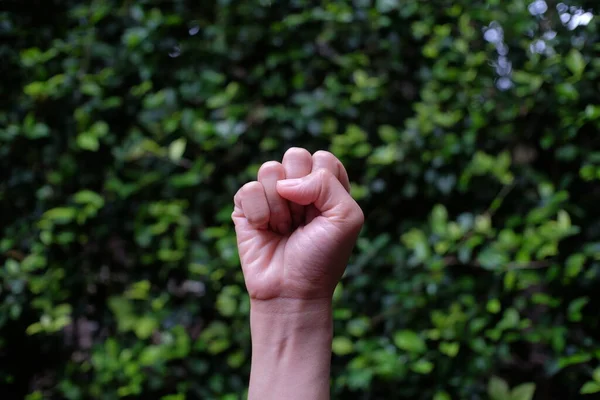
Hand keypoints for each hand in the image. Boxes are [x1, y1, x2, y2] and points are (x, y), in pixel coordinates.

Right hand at [232, 148, 363, 301]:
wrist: (291, 292)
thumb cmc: (322, 257)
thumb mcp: (346, 218)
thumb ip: (327, 183)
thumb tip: (286, 182)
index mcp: (326, 186)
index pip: (323, 158)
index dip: (323, 183)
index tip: (324, 213)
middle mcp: (298, 187)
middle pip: (295, 155)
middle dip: (300, 191)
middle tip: (302, 221)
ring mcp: (271, 195)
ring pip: (269, 169)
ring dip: (279, 206)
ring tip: (284, 229)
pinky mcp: (246, 207)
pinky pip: (248, 189)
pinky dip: (259, 213)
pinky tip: (264, 230)